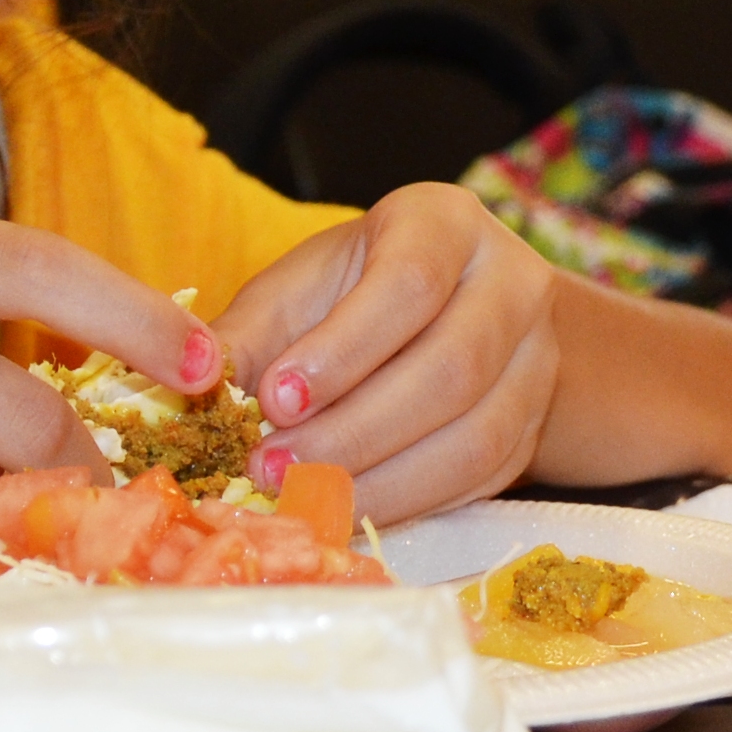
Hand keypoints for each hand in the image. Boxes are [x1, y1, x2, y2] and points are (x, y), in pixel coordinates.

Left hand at [212, 183, 566, 520]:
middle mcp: (510, 283)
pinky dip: (407, 503)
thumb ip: (248, 337)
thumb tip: (196, 386)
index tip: (277, 398)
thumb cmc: (349, 296)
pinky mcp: (532, 427)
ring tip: (301, 495)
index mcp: (446, 224)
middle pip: (451, 368)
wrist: (443, 317)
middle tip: (273, 466)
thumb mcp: (297, 292)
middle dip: (354, 430)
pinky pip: (479, 480)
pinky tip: (346, 508)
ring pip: (474, 436)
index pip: (410, 284)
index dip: (344, 349)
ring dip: (380, 479)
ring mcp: (535, 360)